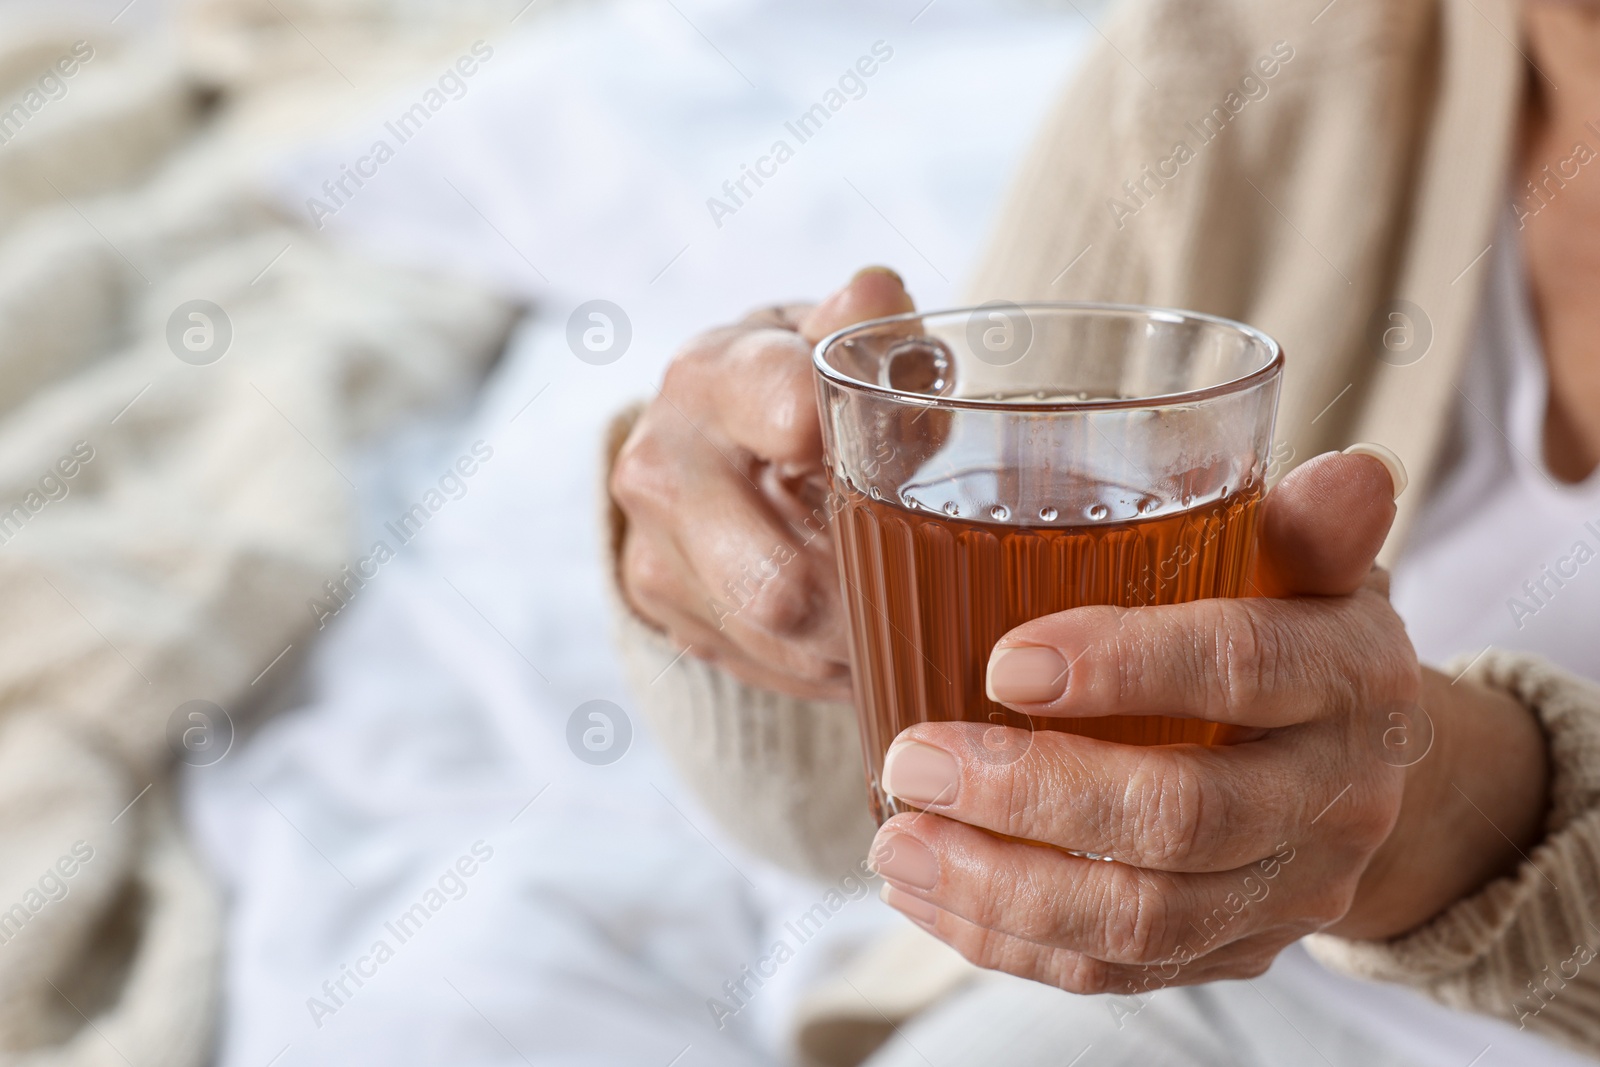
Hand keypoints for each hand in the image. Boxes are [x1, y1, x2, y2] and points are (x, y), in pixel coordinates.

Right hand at [610, 267, 913, 701]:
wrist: (700, 438)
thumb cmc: (793, 385)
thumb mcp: (831, 340)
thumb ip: (869, 324)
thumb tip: (878, 297)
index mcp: (714, 375)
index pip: (789, 414)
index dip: (859, 449)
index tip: (903, 460)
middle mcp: (661, 462)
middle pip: (778, 579)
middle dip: (868, 592)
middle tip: (929, 583)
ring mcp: (651, 546)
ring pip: (782, 636)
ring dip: (856, 636)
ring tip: (903, 606)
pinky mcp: (657, 609)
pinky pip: (763, 663)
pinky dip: (823, 658)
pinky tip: (852, 624)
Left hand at [869, 450, 1549, 992]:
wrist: (1355, 761)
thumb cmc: (1296, 628)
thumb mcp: (1308, 564)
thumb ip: (1301, 523)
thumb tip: (1351, 472)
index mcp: (1349, 672)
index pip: (1246, 668)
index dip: (1127, 666)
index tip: (1002, 663)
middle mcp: (1336, 795)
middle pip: (1184, 818)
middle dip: (1030, 797)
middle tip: (911, 760)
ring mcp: (1289, 890)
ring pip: (1143, 919)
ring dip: (1000, 887)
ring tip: (896, 842)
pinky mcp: (1235, 951)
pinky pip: (1118, 972)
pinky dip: (1010, 941)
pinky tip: (927, 893)